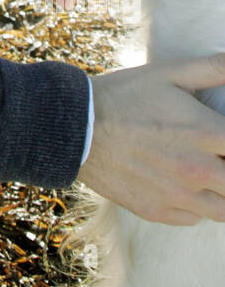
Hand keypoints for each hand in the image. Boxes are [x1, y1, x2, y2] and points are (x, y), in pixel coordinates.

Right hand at [80, 55, 224, 222]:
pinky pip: (194, 218)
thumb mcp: (168, 73)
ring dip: (221, 192)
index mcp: (206, 132)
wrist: (76, 129)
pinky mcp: (158, 212)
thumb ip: (212, 68)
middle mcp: (198, 170)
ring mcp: (178, 196)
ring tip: (207, 174)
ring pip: (224, 210)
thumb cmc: (123, 96)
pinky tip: (182, 186)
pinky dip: (195, 206)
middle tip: (216, 153)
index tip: (222, 138)